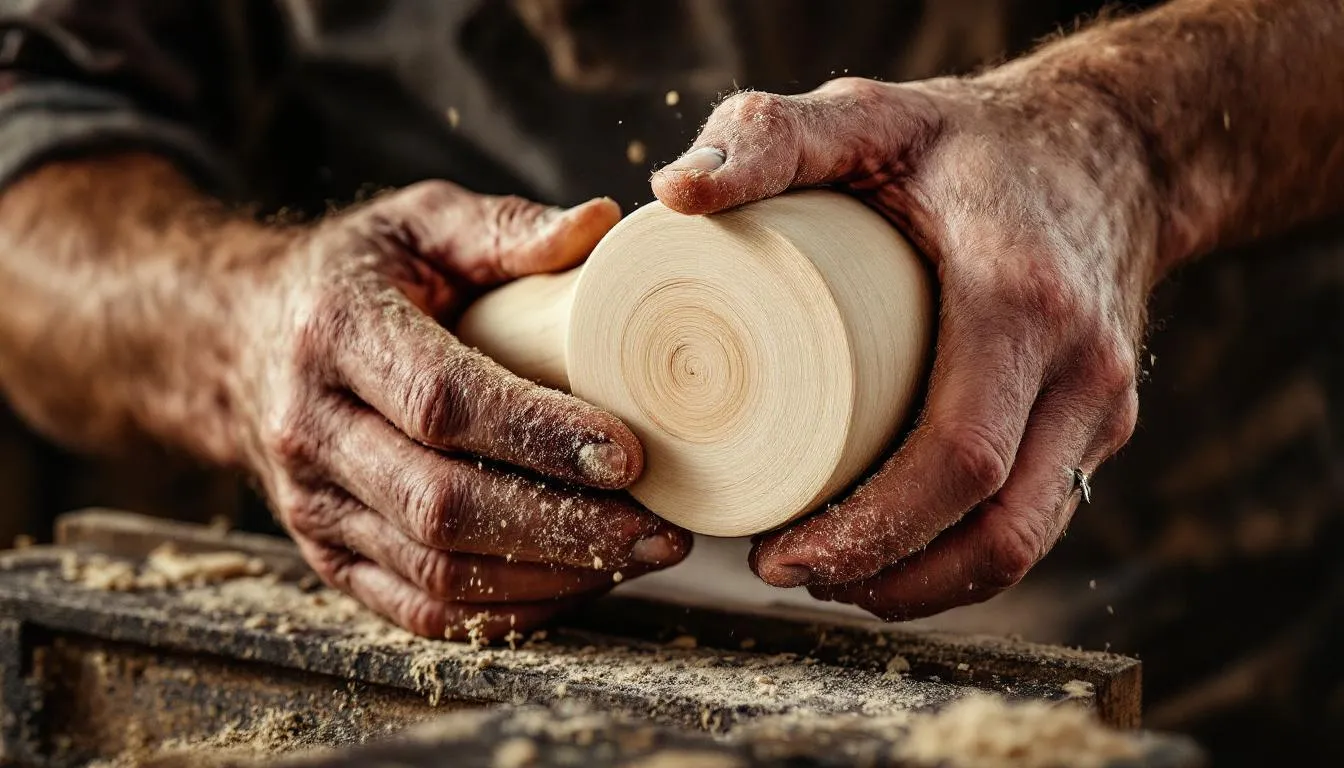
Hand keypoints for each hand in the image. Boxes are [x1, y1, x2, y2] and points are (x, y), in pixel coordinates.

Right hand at [235, 181, 690, 640]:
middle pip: (442, 505)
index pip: (442, 400)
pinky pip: (420, 608)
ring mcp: (311, 505)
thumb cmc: (355, 276)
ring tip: (640, 554)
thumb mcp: (418, 224)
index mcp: (336, 333)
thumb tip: (599, 225)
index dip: (538, 434)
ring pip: (436, 571)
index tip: (630, 454)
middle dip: (565, 528)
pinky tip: (579, 583)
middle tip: (662, 530)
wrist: (240, 341)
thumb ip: (502, 227)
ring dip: (551, 575)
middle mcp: (312, 429)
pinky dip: (508, 609)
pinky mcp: (327, 556)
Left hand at [652, 74, 1159, 619]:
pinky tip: (890, 555)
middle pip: (996, 530)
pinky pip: (1038, 520)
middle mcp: (1080, 368)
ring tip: (827, 574)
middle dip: (885, 577)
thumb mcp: (868, 114)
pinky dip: (960, 558)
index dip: (868, 532)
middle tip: (782, 570)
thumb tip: (672, 195)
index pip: (956, 457)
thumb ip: (771, 137)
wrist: (1110, 146)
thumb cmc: (967, 141)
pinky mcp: (1101, 424)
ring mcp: (1102, 405)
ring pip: (1023, 544)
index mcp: (1021, 300)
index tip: (775, 552)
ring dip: (923, 585)